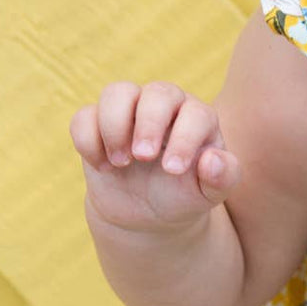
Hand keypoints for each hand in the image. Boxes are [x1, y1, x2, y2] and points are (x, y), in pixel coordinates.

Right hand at [69, 81, 241, 233]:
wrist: (149, 213)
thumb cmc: (185, 195)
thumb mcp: (209, 193)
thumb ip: (223, 177)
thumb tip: (212, 160)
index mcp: (197, 118)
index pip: (195, 113)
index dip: (184, 138)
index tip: (173, 170)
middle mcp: (165, 106)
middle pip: (157, 92)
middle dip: (148, 124)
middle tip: (142, 158)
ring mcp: (129, 111)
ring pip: (116, 92)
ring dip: (114, 126)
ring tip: (120, 162)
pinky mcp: (97, 125)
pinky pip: (84, 117)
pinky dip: (88, 142)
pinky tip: (103, 167)